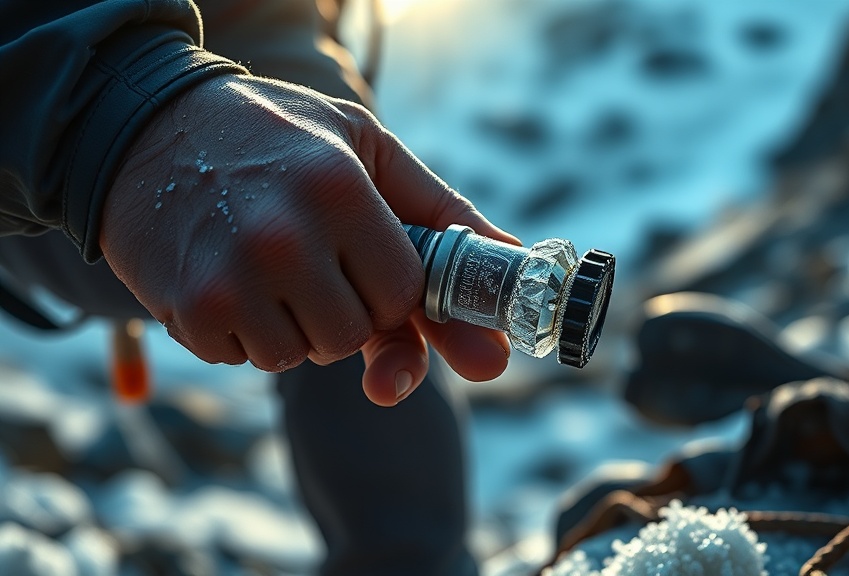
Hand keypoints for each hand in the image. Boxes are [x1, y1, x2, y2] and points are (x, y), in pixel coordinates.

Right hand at [101, 75, 517, 405]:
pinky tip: (229, 279)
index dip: (394, 291)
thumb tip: (515, 272)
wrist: (145, 127)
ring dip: (295, 327)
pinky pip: (247, 360)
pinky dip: (245, 333)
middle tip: (315, 265)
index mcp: (342, 192)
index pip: (405, 294)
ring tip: (269, 267)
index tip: (371, 269)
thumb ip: (443, 214)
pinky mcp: (189, 309)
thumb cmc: (276, 138)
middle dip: (347, 312)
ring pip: (303, 357)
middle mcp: (287, 238)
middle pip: (355, 334)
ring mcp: (232, 278)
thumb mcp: (366, 150)